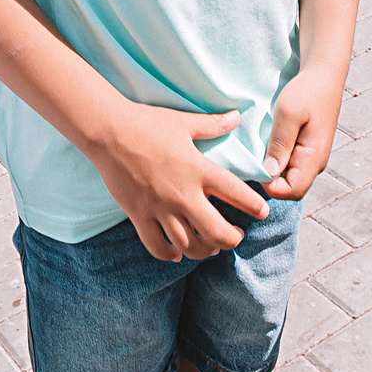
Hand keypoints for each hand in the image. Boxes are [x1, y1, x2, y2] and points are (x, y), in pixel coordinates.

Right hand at [86, 100, 265, 262]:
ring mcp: (160, 208)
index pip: (237, 194)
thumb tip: (237, 116)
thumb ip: (213, 125)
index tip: (263, 212)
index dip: (255, 206)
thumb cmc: (147, 123)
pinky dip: (169, 254)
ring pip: (189, 244)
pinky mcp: (139, 216)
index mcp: (199, 170)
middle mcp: (183, 194)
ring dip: (204, 250)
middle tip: (236, 235)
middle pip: (216, 232)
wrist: (108, 132)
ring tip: (210, 247)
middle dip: (232, 239)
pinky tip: (176, 253)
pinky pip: (157, 246)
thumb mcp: (184, 122)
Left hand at [260, 66, 342, 199]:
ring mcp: (312, 157)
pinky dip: (276, 158)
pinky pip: (289, 164)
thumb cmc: (306, 90)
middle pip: (289, 189)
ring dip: (272, 167)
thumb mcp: (288, 113)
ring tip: (261, 144)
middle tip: (255, 153)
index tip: (256, 162)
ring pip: (288, 177)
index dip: (270, 185)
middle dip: (269, 178)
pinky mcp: (306, 149)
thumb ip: (279, 144)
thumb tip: (269, 173)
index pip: (291, 192)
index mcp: (314, 158)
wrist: (323, 74)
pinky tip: (268, 141)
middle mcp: (315, 164)